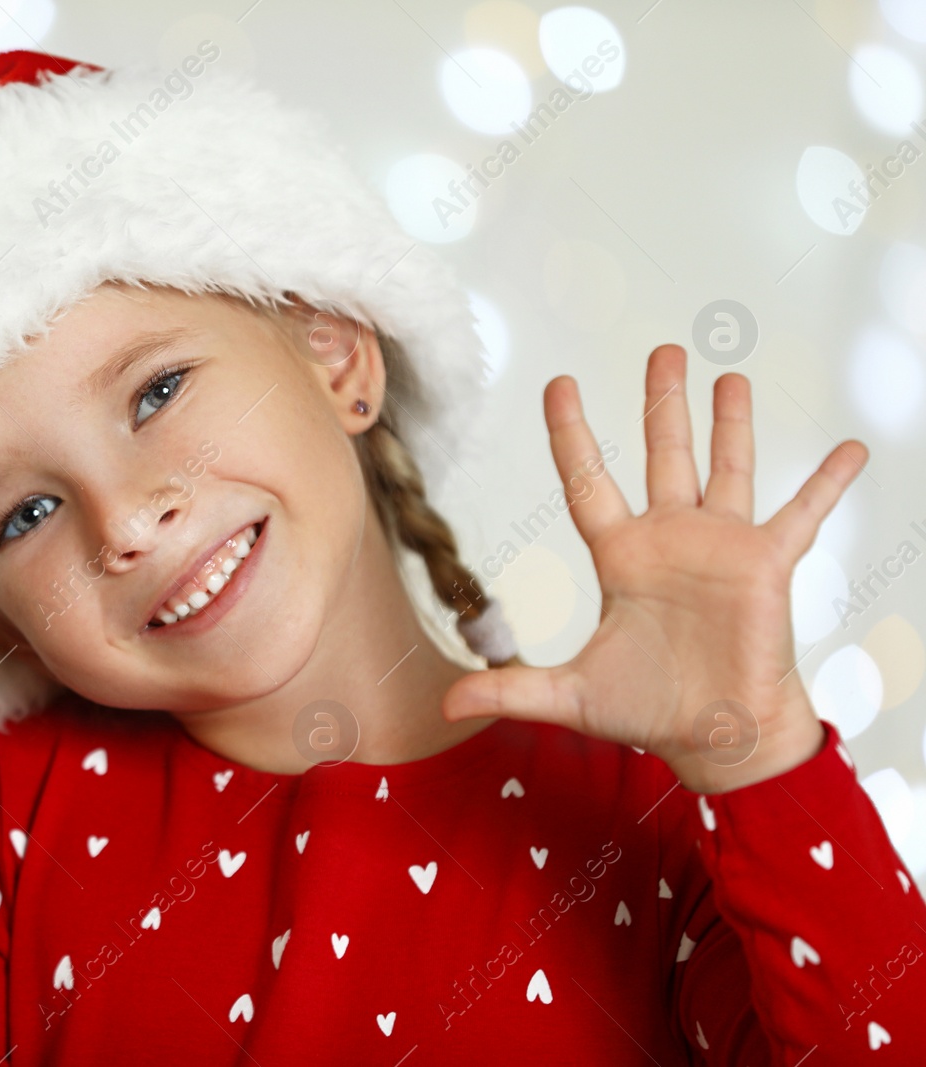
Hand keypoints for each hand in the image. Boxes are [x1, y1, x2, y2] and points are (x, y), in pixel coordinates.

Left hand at [443, 345, 865, 793]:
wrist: (717, 738)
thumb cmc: (649, 712)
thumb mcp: (570, 696)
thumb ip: (511, 689)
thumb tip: (447, 702)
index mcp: (621, 556)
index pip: (588, 481)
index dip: (572, 433)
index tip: (560, 384)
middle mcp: (670, 539)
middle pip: (663, 453)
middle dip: (662, 402)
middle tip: (664, 351)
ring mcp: (721, 547)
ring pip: (726, 467)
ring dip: (730, 422)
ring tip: (729, 375)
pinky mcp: (767, 565)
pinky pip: (803, 513)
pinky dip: (827, 483)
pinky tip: (850, 449)